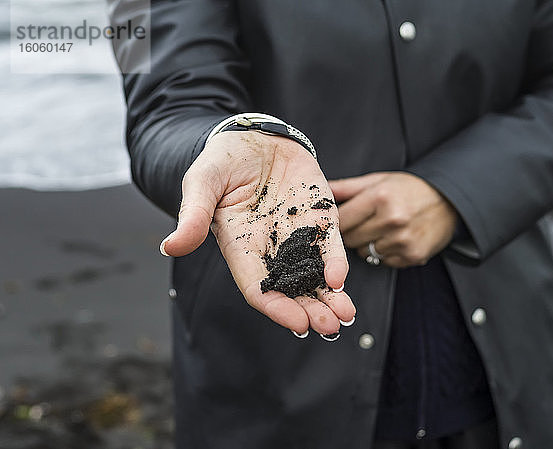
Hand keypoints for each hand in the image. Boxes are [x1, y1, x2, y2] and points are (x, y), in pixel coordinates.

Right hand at [160, 131, 354, 335]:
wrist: (254, 137)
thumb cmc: (223, 161)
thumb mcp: (203, 183)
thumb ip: (193, 215)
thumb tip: (171, 247)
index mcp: (241, 247)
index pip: (259, 287)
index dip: (277, 307)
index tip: (296, 322)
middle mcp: (271, 248)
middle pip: (292, 288)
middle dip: (310, 309)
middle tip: (329, 327)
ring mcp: (297, 234)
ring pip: (315, 273)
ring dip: (330, 296)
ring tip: (345, 315)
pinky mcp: (319, 218)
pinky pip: (330, 244)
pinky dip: (337, 262)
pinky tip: (341, 278)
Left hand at [329, 172, 457, 267]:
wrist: (449, 201)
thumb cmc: (410, 189)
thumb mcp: (378, 181)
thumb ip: (347, 187)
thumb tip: (322, 188)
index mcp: (380, 198)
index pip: (341, 221)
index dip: (337, 222)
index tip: (342, 220)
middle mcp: (392, 220)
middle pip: (350, 239)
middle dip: (352, 233)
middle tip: (364, 223)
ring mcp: (403, 240)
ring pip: (364, 253)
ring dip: (367, 244)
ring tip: (381, 229)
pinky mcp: (412, 255)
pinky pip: (383, 261)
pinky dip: (384, 253)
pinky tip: (394, 239)